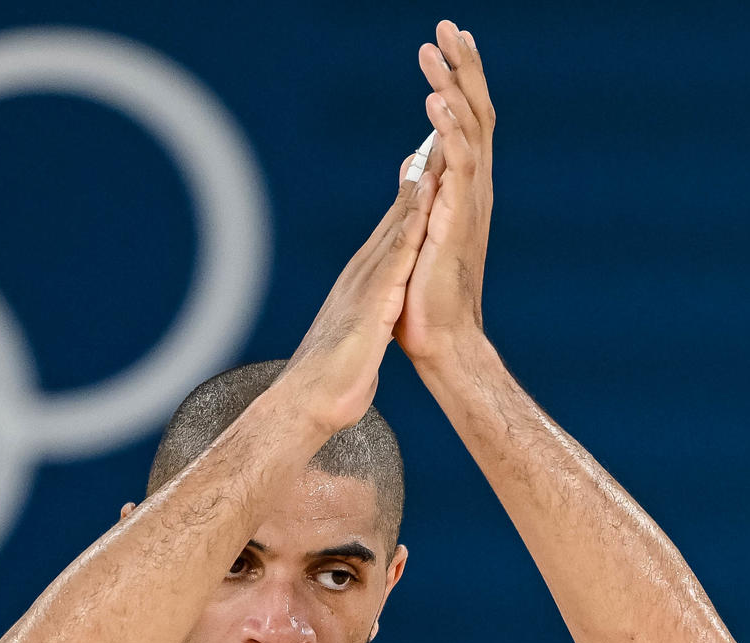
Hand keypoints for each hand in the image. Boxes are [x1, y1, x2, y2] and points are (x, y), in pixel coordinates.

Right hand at [277, 144, 435, 434]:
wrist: (311, 401)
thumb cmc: (333, 379)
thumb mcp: (358, 338)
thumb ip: (368, 319)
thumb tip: (373, 319)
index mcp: (364, 283)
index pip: (393, 232)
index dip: (412, 197)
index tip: (429, 165)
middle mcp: (364, 273)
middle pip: (396, 215)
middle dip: (419, 176)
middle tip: (438, 134)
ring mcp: (368, 282)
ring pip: (398, 223)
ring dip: (418, 186)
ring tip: (438, 148)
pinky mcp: (374, 299)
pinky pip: (398, 253)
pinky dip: (413, 221)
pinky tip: (427, 197)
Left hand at [398, 20, 493, 366]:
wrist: (442, 340)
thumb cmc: (428, 296)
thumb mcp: (421, 232)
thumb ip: (421, 194)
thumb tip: (413, 165)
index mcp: (464, 189)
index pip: (467, 121)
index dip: (460, 80)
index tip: (448, 42)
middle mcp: (474, 188)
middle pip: (476, 112)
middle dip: (463, 66)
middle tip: (449, 26)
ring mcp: (470, 202)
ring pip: (469, 128)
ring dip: (453, 85)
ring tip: (436, 48)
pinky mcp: (457, 219)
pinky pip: (458, 164)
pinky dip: (450, 129)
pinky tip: (436, 101)